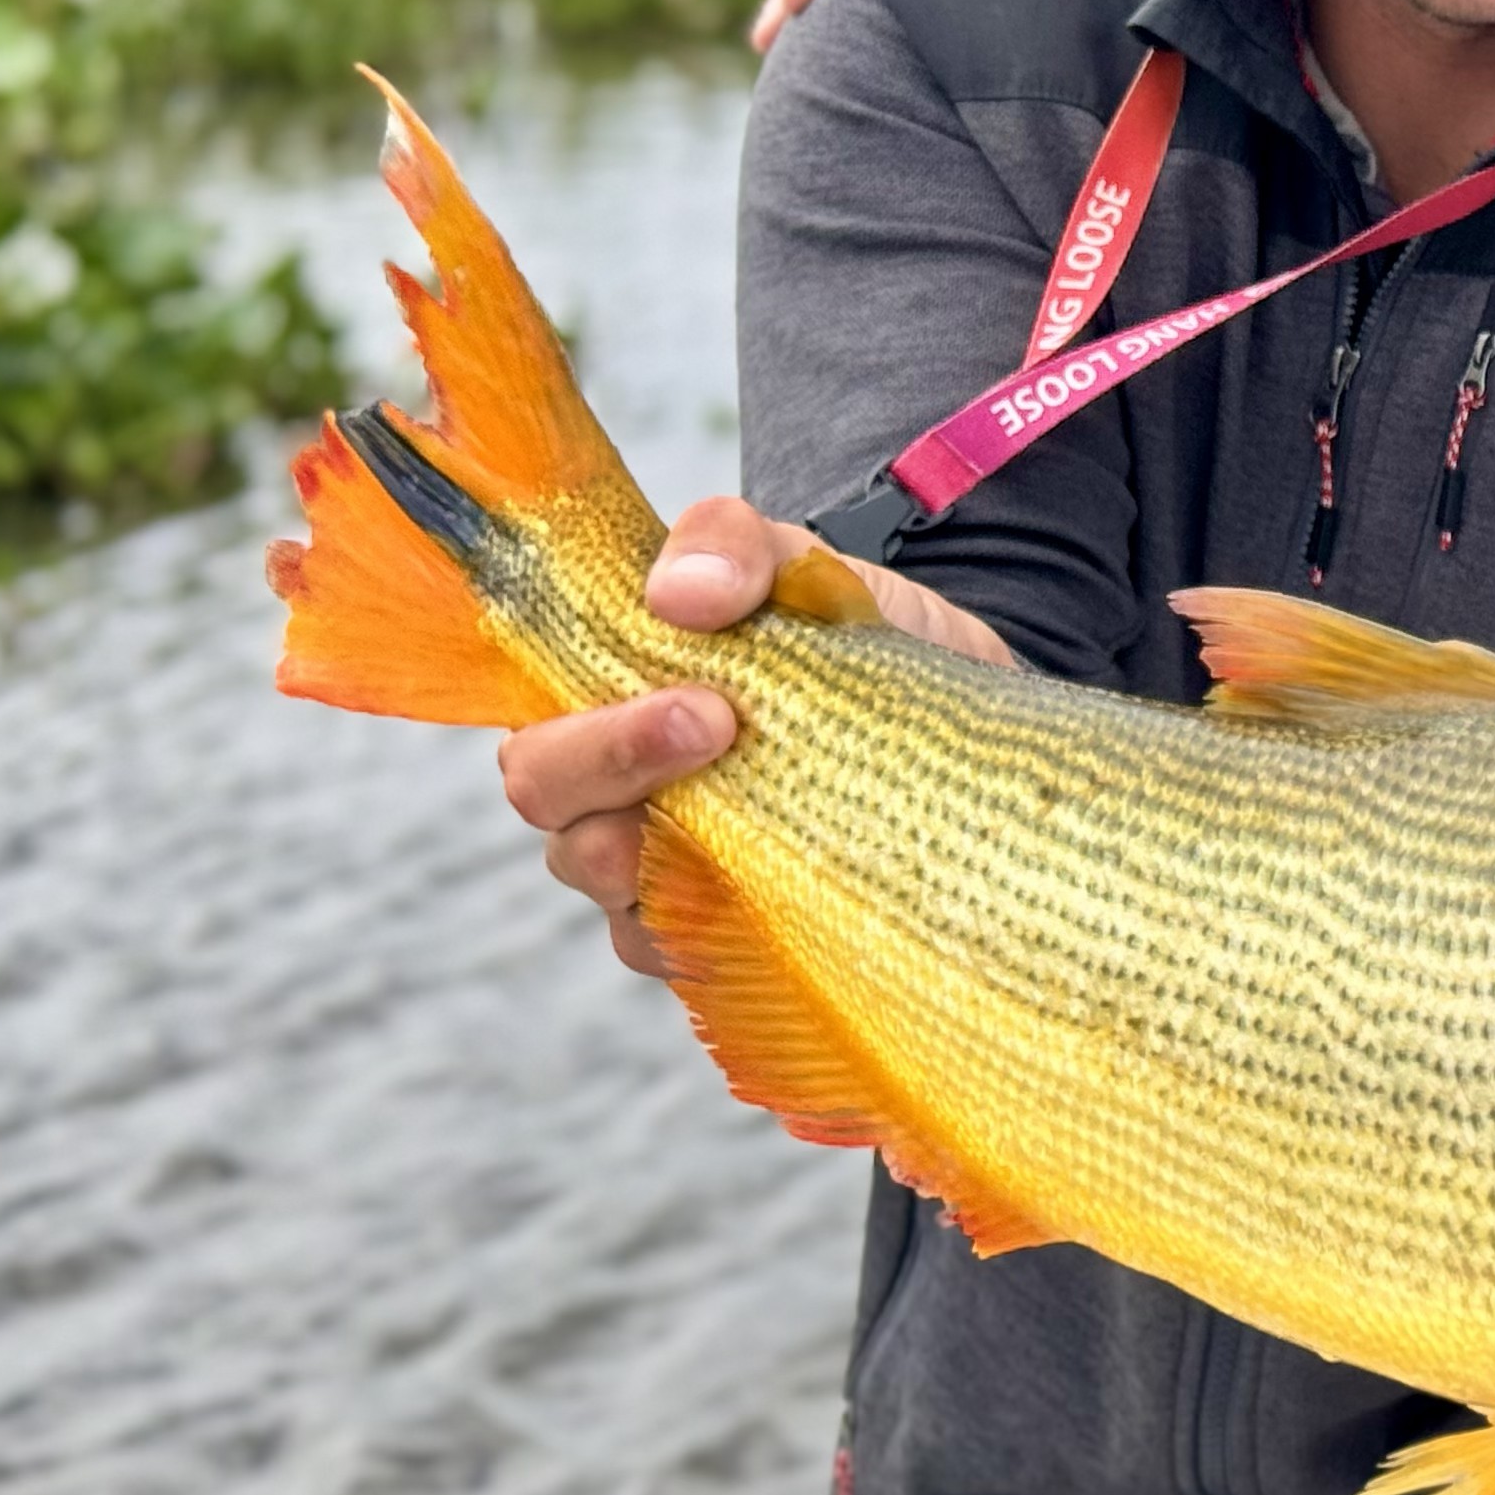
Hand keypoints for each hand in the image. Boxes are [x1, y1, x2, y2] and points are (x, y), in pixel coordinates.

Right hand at [497, 496, 1011, 973]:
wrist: (961, 716)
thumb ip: (735, 546)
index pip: (532, 706)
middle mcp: (606, 776)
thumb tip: (682, 592)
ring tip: (751, 825)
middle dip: (611, 761)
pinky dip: (712, 932)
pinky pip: (674, 949)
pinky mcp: (708, 927)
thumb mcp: (806, 568)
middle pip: (542, 790)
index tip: (698, 699)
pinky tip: (775, 905)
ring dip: (656, 853)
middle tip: (718, 727)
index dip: (583, 714)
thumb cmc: (851, 637)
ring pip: (599, 877)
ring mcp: (650, 856)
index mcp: (607, 682)